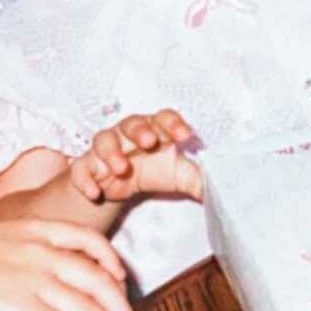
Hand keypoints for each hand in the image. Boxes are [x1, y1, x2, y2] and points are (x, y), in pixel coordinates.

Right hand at [71, 109, 203, 202]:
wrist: (119, 187)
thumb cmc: (154, 171)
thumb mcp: (179, 176)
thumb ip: (199, 179)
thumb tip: (229, 188)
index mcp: (156, 130)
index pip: (164, 118)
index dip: (174, 123)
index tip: (186, 136)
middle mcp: (129, 134)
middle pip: (132, 122)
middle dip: (140, 130)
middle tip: (149, 142)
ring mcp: (106, 148)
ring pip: (103, 139)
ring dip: (112, 152)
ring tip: (122, 169)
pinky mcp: (86, 166)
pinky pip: (81, 168)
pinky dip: (85, 179)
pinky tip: (95, 192)